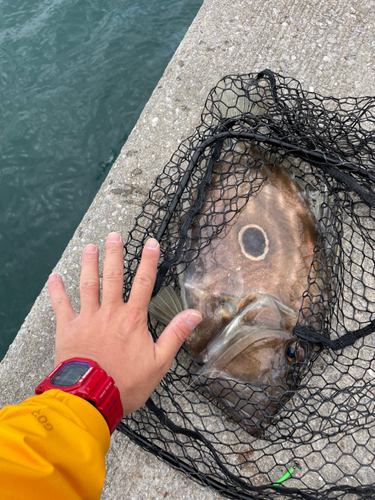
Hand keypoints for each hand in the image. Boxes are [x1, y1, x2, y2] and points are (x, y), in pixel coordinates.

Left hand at [47, 233, 201, 414]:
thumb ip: (175, 334)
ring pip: (88, 285)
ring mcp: (87, 318)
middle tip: (113, 236)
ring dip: (89, 264)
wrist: (92, 398)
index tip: (151, 243)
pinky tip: (54, 277)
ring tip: (89, 247)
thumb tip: (194, 314)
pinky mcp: (68, 328)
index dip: (149, 261)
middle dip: (114, 254)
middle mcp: (110, 312)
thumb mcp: (159, 362)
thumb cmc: (126, 382)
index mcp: (132, 319)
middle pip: (113, 277)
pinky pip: (61, 305)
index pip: (144, 283)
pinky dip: (57, 291)